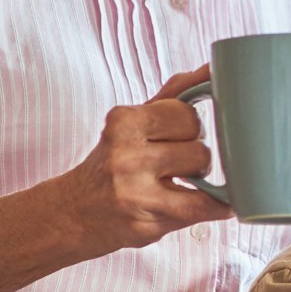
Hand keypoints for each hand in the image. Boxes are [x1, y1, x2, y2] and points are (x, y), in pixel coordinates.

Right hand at [55, 65, 233, 257]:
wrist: (71, 214)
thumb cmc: (111, 164)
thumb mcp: (132, 123)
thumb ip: (174, 94)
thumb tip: (212, 69)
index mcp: (123, 123)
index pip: (188, 114)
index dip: (189, 127)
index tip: (176, 136)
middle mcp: (126, 156)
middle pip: (199, 146)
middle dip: (195, 154)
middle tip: (176, 164)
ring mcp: (135, 192)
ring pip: (204, 174)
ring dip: (201, 180)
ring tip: (178, 184)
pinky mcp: (147, 223)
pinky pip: (206, 208)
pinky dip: (219, 206)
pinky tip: (217, 203)